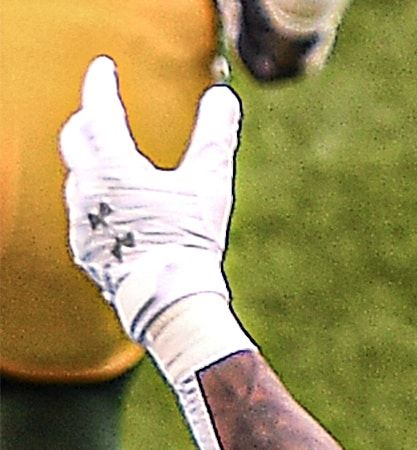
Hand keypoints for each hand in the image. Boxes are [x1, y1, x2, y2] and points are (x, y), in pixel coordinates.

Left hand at [60, 57, 242, 346]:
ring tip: (111, 161)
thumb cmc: (189, 239)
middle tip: (101, 111)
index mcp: (113, 167)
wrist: (168, 297)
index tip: (104, 67)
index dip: (101, 84)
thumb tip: (224, 97)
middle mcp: (87, 189)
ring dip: (92, 162)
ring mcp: (81, 221)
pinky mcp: (85, 249)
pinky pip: (83, 213)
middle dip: (87, 120)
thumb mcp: (209, 184)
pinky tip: (115, 209)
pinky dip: (96, 199)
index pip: (99, 111)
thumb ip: (215, 137)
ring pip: (78, 178)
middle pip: (75, 140)